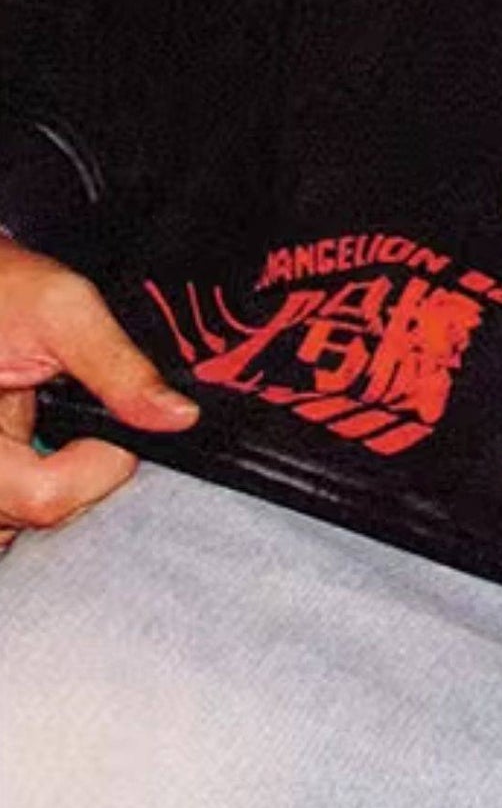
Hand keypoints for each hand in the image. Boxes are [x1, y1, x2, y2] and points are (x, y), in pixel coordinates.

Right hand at [0, 240, 197, 545]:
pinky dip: (40, 484)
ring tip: (71, 430)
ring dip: (62, 484)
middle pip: (36, 516)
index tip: (120, 428)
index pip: (45, 499)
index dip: (101, 467)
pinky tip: (55, 445)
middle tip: (99, 424)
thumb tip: (178, 417)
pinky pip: (11, 508)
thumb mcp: (63, 308)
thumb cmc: (6, 286)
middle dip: (86, 476)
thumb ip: (119, 368)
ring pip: (21, 521)